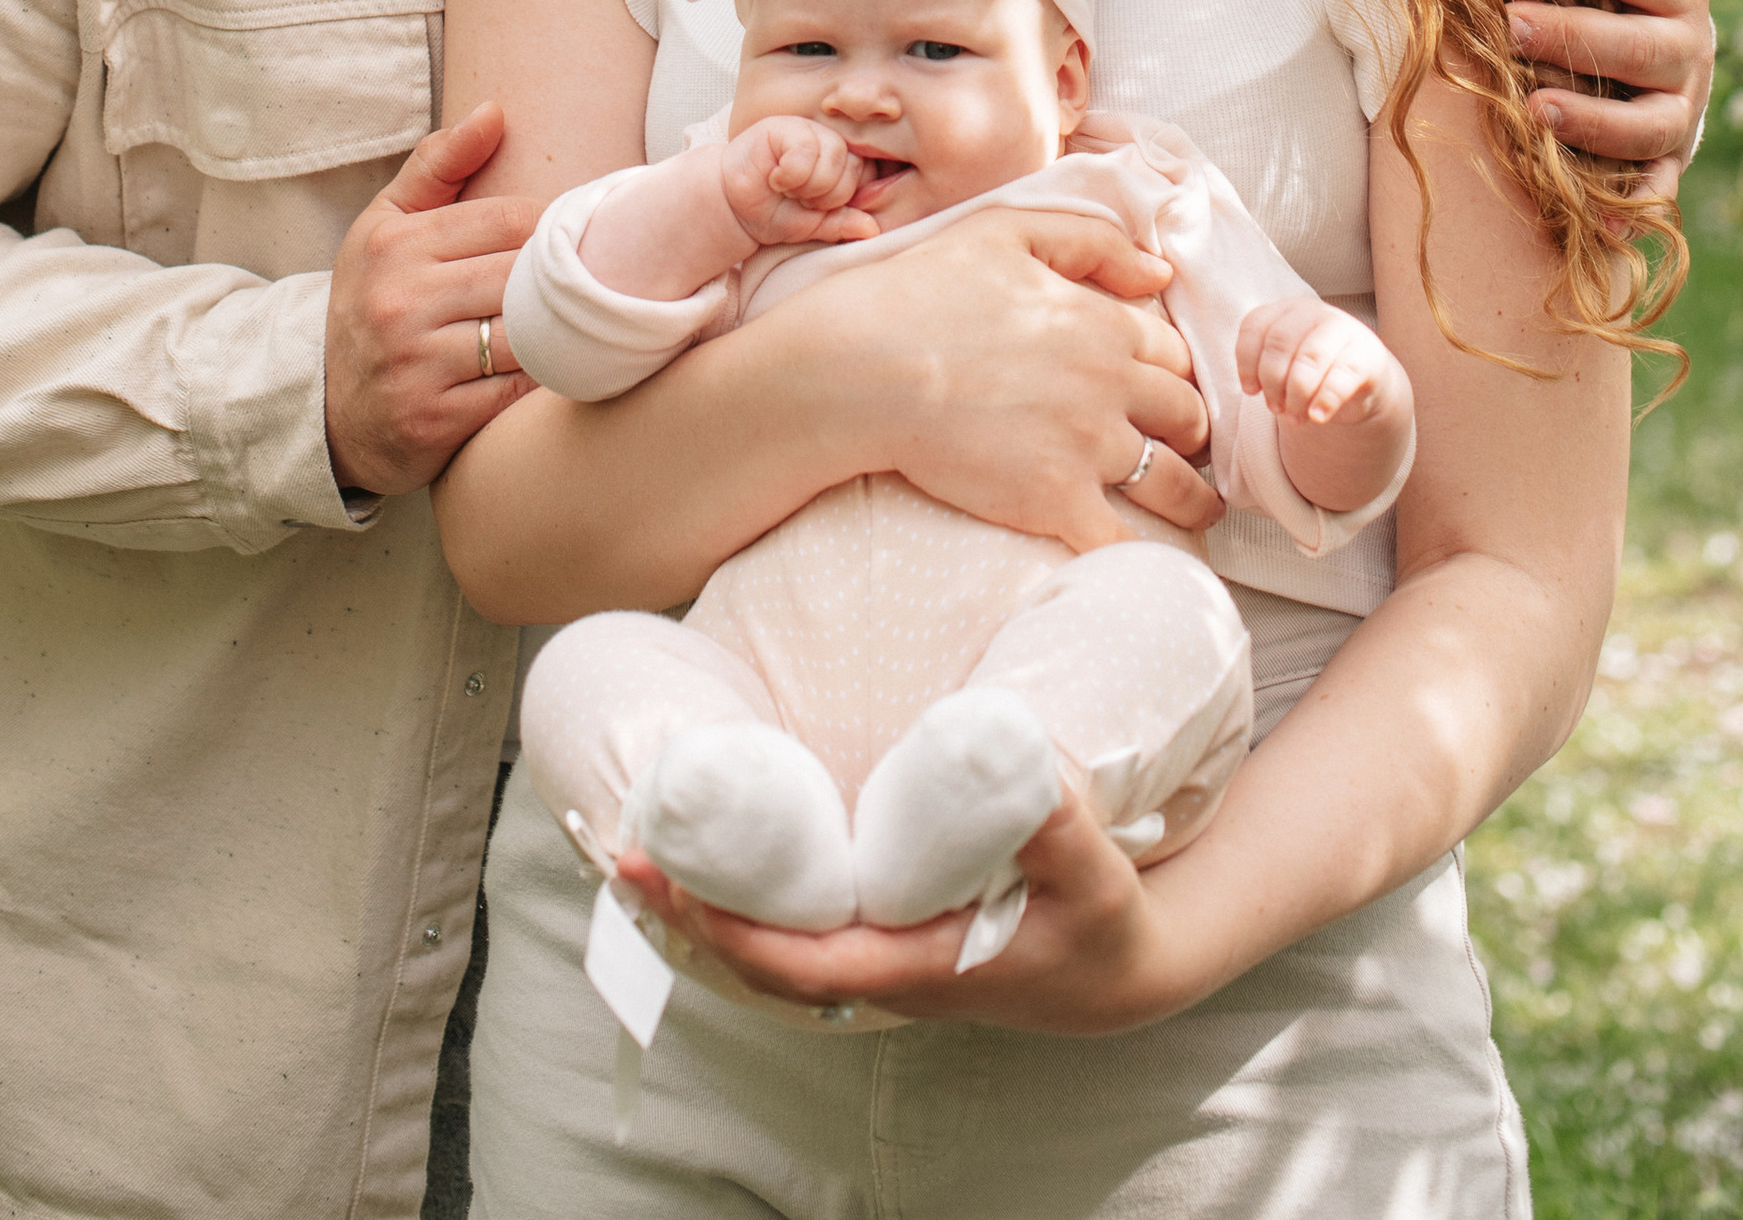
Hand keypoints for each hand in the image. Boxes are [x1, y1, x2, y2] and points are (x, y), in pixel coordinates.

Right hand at [322, 100, 535, 498]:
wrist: (327, 407)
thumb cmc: (371, 300)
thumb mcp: (386, 224)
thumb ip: (438, 164)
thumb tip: (495, 110)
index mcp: (394, 244)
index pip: (509, 219)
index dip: (550, 229)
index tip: (566, 240)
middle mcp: (400, 302)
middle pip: (521, 276)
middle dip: (557, 281)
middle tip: (588, 282)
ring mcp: (415, 365)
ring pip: (524, 334)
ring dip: (556, 331)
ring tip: (574, 324)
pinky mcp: (434, 421)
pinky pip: (514, 393)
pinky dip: (541, 381)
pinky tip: (551, 369)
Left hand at [616, 779, 1197, 1034]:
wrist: (1122, 970)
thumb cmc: (1104, 929)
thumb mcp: (1096, 883)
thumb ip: (1063, 834)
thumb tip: (1024, 773)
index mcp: (918, 968)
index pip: (798, 963)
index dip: (726, 926)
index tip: (666, 880)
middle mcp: (884, 970)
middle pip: (761, 958)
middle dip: (688, 910)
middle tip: (620, 846)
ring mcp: (880, 954)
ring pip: (771, 943)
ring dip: (705, 902)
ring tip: (643, 842)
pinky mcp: (886, 930)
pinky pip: (796, 924)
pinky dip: (744, 897)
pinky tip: (714, 855)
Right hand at [719, 115, 875, 249]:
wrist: (734, 208)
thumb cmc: (773, 212)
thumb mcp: (813, 226)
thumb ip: (842, 224)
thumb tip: (873, 230)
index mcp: (842, 164)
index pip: (869, 177)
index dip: (844, 202)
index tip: (817, 210)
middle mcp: (830, 143)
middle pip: (855, 168)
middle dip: (826, 197)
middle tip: (798, 199)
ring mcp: (809, 131)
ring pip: (835, 157)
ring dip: (808, 186)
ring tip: (787, 188)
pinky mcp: (785, 126)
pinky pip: (807, 148)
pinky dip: (791, 174)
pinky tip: (775, 178)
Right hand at [772, 208, 1219, 552]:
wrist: (864, 368)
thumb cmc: (924, 292)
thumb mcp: (1007, 232)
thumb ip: (1092, 242)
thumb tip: (1159, 276)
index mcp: (1101, 323)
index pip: (1173, 355)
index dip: (1173, 372)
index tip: (1168, 391)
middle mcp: (1109, 385)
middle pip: (1187, 418)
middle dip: (1193, 434)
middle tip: (1188, 449)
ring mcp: (1085, 448)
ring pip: (1173, 485)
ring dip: (1193, 502)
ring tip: (1197, 513)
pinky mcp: (1054, 502)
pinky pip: (1120, 542)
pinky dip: (1139, 556)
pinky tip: (1145, 565)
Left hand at [1232, 294, 1406, 432]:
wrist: (1366, 379)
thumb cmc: (1315, 371)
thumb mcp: (1288, 364)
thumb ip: (1268, 368)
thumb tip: (1254, 389)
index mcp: (1288, 309)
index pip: (1255, 326)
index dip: (1246, 362)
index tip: (1251, 391)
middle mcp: (1314, 312)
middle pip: (1280, 343)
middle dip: (1272, 382)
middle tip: (1276, 409)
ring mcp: (1344, 329)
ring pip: (1309, 358)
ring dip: (1296, 395)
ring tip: (1294, 419)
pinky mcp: (1367, 356)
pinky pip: (1341, 377)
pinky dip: (1325, 400)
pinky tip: (1317, 417)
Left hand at [1508, 0, 1713, 203]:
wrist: (1635, 50)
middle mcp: (1691, 46)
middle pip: (1648, 44)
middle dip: (1578, 36)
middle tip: (1510, 26)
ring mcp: (1682, 109)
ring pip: (1652, 123)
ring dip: (1595, 118)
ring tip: (1533, 108)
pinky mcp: (1666, 163)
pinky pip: (1654, 191)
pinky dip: (1631, 211)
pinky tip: (1598, 227)